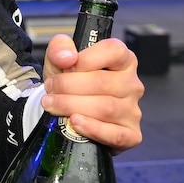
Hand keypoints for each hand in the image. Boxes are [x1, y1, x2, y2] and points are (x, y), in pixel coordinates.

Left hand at [40, 36, 142, 153]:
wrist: (65, 110)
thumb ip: (60, 48)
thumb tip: (67, 57)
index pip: (114, 51)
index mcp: (123, 60)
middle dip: (69, 86)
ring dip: (72, 106)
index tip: (65, 67)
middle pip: (103, 83)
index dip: (85, 59)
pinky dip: (92, 128)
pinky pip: (115, 134)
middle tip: (50, 89)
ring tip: (53, 104)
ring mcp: (133, 110)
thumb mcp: (59, 59)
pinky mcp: (130, 134)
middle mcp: (132, 84)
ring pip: (105, 108)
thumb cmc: (69, 81)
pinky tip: (74, 122)